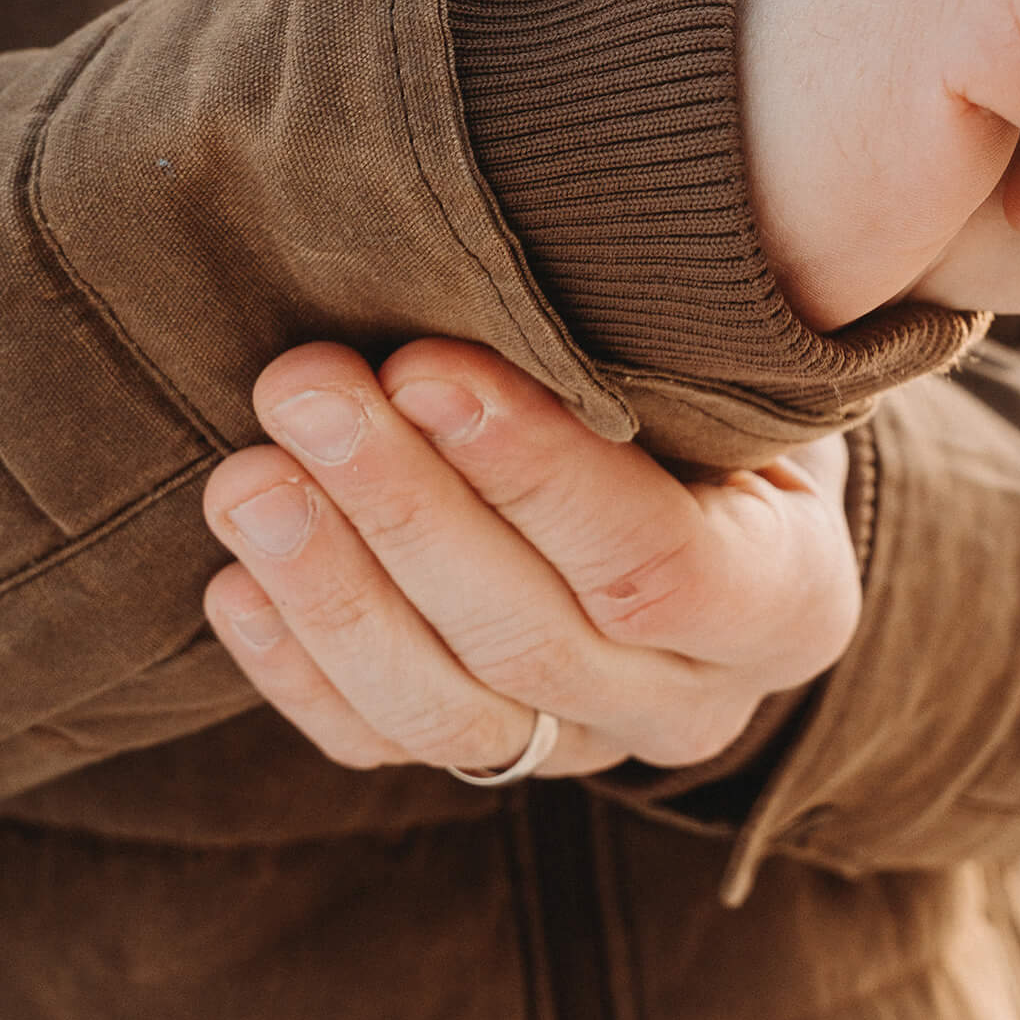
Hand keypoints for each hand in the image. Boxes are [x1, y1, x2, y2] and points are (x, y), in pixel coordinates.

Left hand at [199, 339, 859, 776]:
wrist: (693, 483)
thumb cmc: (704, 385)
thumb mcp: (729, 357)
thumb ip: (671, 342)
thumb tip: (558, 262)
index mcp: (785, 603)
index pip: (660, 564)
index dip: (535, 474)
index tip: (423, 367)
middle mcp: (691, 701)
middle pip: (534, 640)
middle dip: (404, 510)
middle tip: (301, 389)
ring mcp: (581, 746)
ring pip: (446, 712)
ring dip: (332, 591)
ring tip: (245, 480)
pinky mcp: (484, 756)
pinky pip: (378, 743)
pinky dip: (298, 671)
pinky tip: (234, 586)